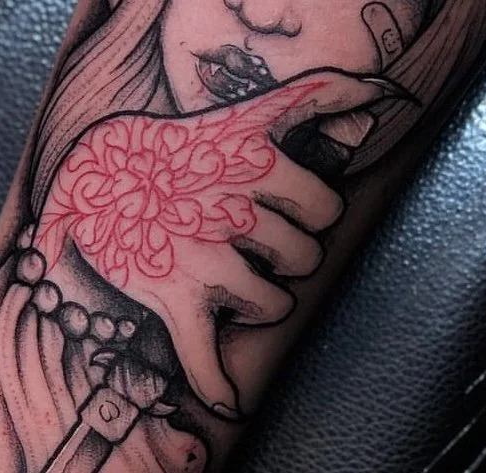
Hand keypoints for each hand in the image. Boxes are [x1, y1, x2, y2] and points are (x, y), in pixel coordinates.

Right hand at [35, 69, 394, 418]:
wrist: (101, 173)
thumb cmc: (180, 146)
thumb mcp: (247, 109)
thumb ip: (318, 93)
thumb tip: (384, 88)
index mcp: (253, 161)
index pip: (325, 206)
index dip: (313, 213)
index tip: (290, 207)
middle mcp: (231, 206)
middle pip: (304, 258)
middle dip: (288, 254)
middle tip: (255, 240)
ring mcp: (203, 254)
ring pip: (273, 304)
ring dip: (262, 299)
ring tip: (237, 277)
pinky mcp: (174, 294)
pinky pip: (203, 354)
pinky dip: (216, 382)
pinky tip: (230, 398)